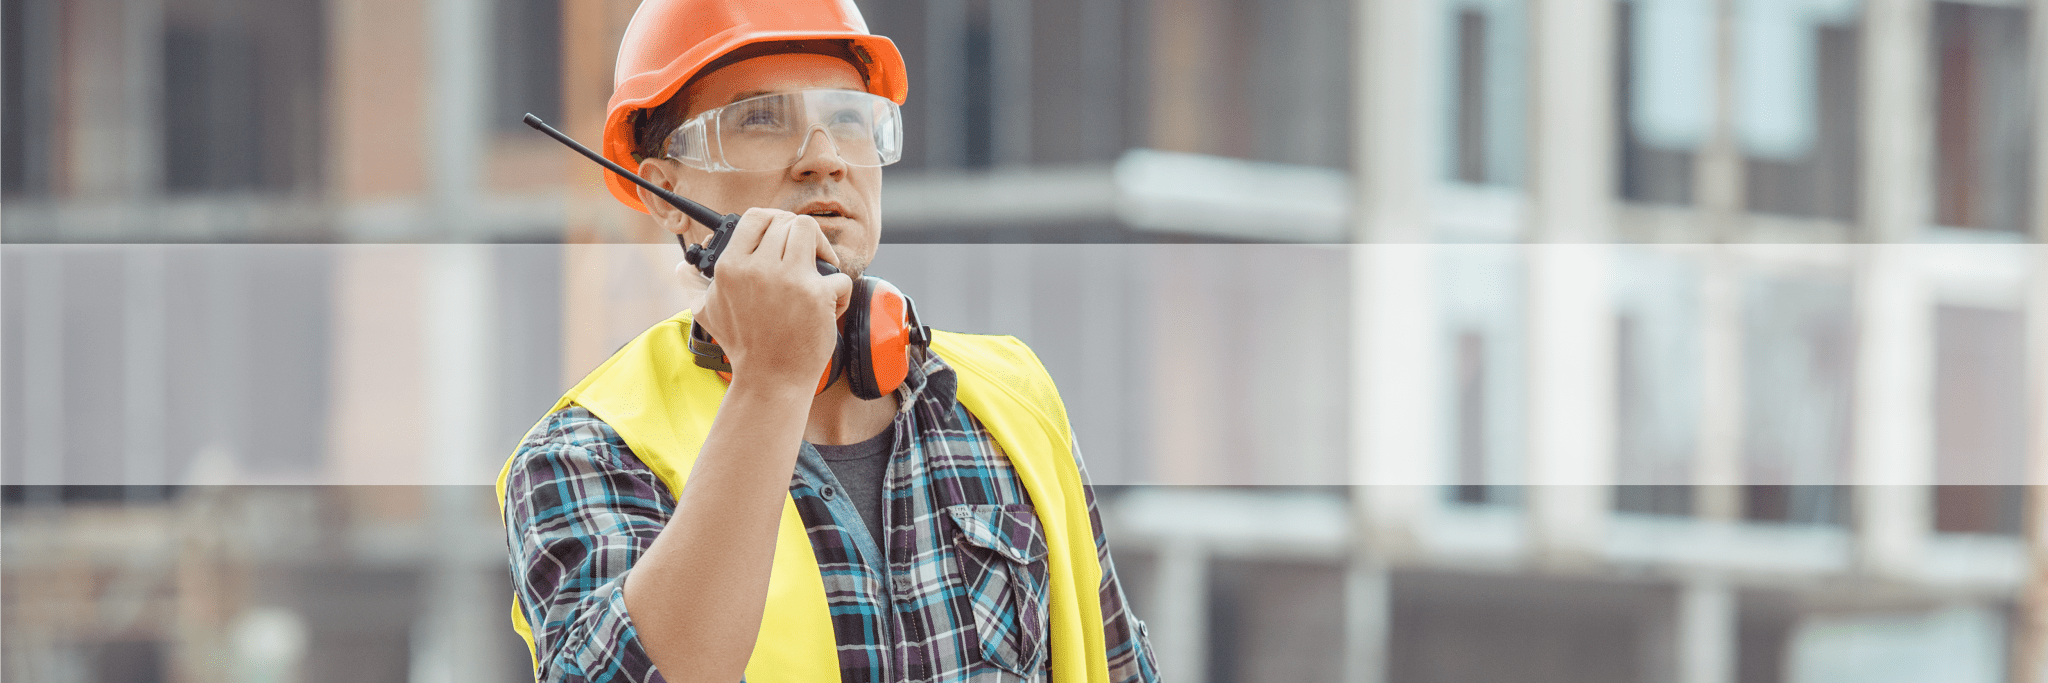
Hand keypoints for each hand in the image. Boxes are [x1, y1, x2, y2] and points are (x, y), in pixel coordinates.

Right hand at [693, 208, 853, 389]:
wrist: (770, 379)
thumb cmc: (742, 346)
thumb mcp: (707, 312)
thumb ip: (693, 284)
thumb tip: (681, 266)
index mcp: (731, 267)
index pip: (756, 217)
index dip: (772, 221)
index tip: (780, 237)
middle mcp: (758, 269)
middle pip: (786, 221)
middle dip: (799, 236)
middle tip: (805, 256)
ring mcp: (789, 280)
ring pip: (810, 232)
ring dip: (822, 248)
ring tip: (820, 270)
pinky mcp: (817, 296)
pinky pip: (838, 275)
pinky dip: (840, 289)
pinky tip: (831, 305)